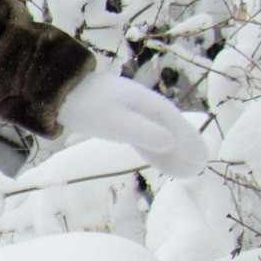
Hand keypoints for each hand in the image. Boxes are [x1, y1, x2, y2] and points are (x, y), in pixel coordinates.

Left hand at [56, 68, 207, 176]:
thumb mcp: (114, 121)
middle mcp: (143, 105)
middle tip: (199, 167)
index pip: (176, 125)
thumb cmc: (85, 105)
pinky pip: (143, 135)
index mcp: (146, 103)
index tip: (201, 159)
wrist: (58, 91)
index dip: (189, 142)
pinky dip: (154, 148)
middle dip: (185, 147)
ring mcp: (131, 110)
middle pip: (171, 129)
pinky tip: (158, 157)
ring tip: (184, 169)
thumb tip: (170, 142)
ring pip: (158, 133)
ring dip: (171, 150)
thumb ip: (142, 130)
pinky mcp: (118, 117)